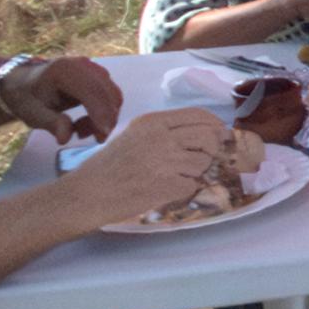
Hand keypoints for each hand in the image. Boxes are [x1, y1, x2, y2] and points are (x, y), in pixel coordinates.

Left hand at [0, 53, 120, 140]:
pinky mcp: (97, 76)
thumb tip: (65, 138)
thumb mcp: (33, 113)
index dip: (101, 114)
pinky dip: (104, 112)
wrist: (23, 82)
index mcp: (65, 70)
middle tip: (93, 140)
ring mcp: (93, 69)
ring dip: (105, 118)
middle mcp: (83, 65)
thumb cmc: (27, 97)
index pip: (92, 91)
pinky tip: (87, 121)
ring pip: (112, 96)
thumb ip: (51, 123)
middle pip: (108, 93)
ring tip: (81, 130)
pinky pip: (110, 96)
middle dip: (106, 120)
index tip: (101, 137)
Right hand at [57, 107, 233, 226]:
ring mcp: (165, 161)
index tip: (220, 134)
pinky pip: (192, 186)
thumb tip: (202, 134)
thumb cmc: (108, 167)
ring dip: (196, 173)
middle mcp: (161, 137)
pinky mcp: (166, 185)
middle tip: (206, 159)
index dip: (215, 125)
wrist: (87, 194)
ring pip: (203, 163)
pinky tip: (167, 190)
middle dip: (213, 149)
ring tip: (176, 178)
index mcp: (152, 122)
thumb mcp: (133, 136)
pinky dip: (185, 190)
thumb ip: (163, 132)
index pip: (198, 115)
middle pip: (208, 136)